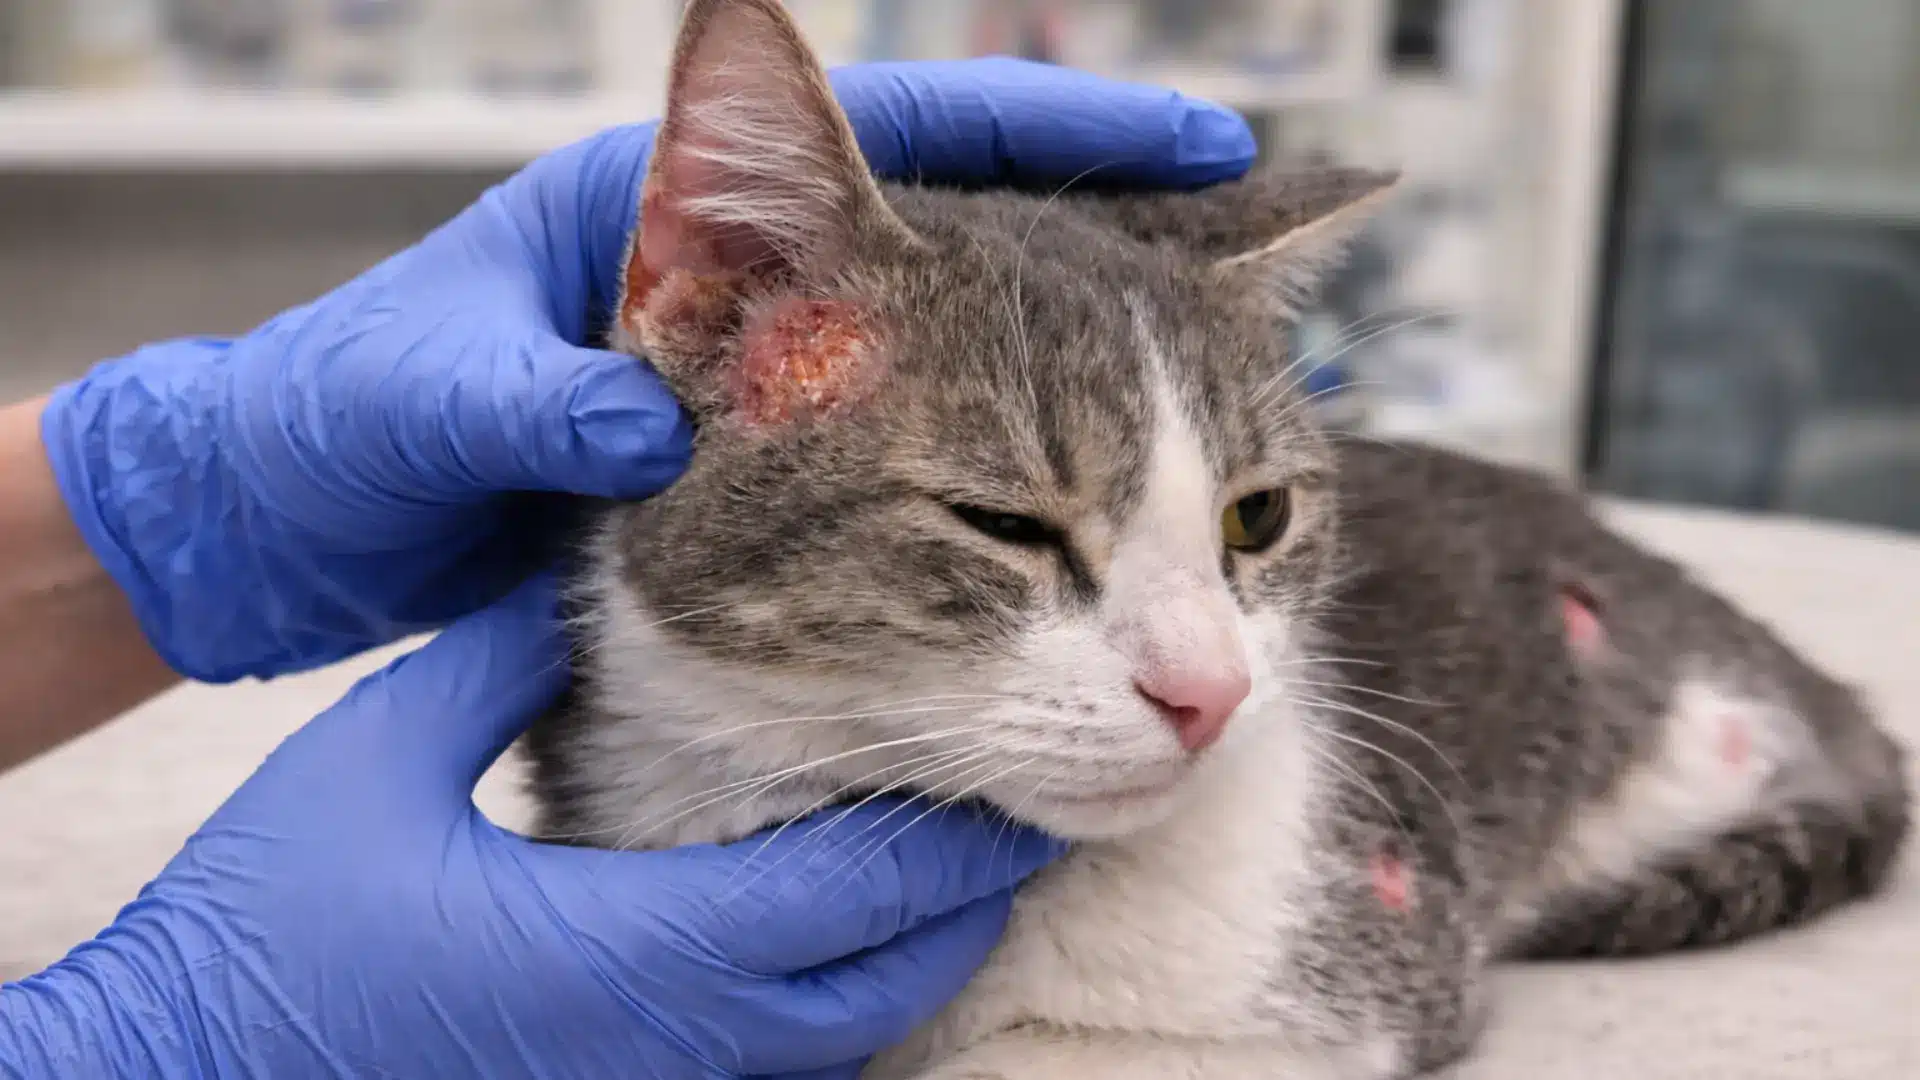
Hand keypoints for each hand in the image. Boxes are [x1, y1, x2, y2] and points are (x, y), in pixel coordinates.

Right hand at [0, 580, 1061, 1078]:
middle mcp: (677, 1040)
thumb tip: (577, 584)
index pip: (860, 888)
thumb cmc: (270, 924)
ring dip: (910, 954)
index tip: (1008, 765)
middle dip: (963, 895)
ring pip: (848, 1038)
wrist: (182, 1070)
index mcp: (641, 945)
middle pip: (889, 975)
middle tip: (1008, 806)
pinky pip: (777, 1070)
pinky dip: (834, 1007)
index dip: (951, 828)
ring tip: (940, 865)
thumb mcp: (382, 759)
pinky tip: (826, 945)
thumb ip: (500, 663)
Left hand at [37, 59, 1254, 683]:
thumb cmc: (337, 440)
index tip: (1216, 147)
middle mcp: (748, 290)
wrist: (301, 536)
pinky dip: (1055, 480)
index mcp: (659, 214)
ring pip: (990, 356)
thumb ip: (523, 400)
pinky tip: (1130, 517)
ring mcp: (780, 385)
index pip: (892, 142)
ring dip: (1120, 373)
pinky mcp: (787, 481)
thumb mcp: (413, 412)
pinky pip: (957, 466)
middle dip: (1141, 264)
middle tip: (1280, 286)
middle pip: (986, 245)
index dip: (1066, 136)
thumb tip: (636, 407)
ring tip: (1251, 391)